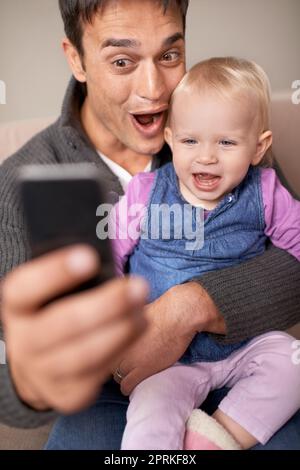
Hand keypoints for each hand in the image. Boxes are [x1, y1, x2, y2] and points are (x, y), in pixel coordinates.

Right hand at [2, 245, 147, 413]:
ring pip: (84, 354)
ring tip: (143, 310)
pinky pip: (98, 374)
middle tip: (139, 286)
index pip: (26, 287)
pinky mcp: (66, 395)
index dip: (56, 272)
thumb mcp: (50, 292)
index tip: (90, 257)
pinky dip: (122, 349)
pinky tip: (138, 328)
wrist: (37, 363)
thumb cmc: (53, 312)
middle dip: (107, 304)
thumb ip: (71, 276)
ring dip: (122, 329)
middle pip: (63, 323)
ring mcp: (43, 372)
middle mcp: (24, 342)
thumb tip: (106, 257)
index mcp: (17, 307)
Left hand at [116, 281, 221, 394]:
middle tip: (126, 365)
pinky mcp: (142, 370)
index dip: (110, 351)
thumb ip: (125, 323)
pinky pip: (127, 385)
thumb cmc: (160, 310)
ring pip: (116, 376)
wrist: (177, 316)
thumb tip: (122, 325)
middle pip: (107, 362)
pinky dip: (128, 388)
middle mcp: (116, 344)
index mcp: (114, 329)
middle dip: (115, 365)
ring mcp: (128, 359)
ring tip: (130, 376)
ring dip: (122, 377)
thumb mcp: (134, 314)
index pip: (102, 346)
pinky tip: (133, 385)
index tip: (117, 354)